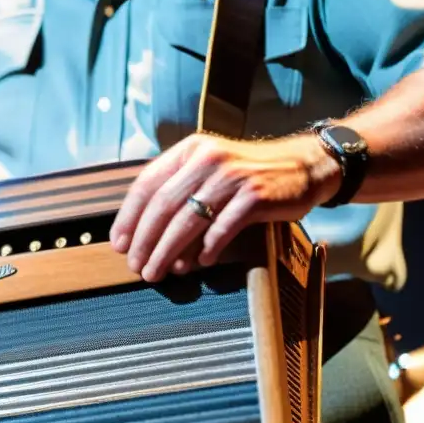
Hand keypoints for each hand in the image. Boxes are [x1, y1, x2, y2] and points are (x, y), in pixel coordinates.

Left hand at [109, 133, 339, 281]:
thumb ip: (179, 193)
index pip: (147, 184)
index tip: (119, 245)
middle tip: (137, 268)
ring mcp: (232, 176)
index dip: (129, 218)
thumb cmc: (249, 175)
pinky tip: (199, 263)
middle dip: (145, 241)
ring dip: (168, 251)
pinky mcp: (255, 195)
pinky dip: (208, 248)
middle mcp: (207, 158)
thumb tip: (145, 238)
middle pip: (163, 205)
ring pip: (188, 220)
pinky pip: (222, 228)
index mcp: (189, 151)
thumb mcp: (210, 170)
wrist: (303, 166)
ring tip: (159, 272)